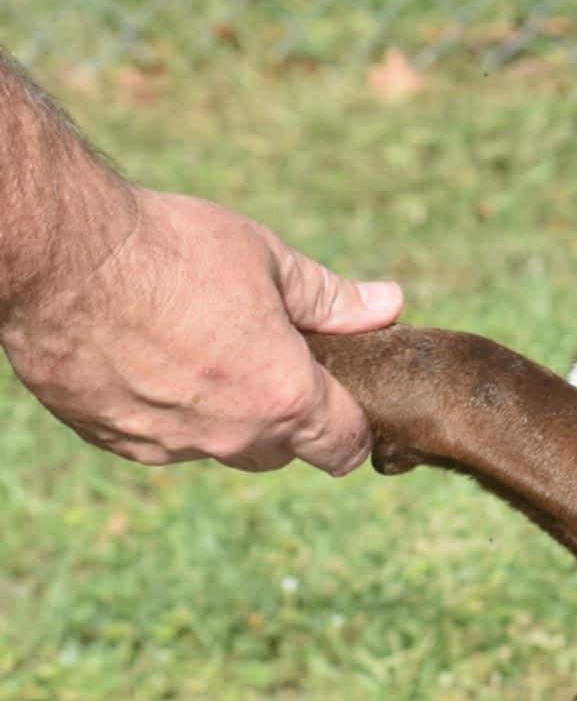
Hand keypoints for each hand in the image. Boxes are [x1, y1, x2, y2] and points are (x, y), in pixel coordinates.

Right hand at [1, 189, 402, 472]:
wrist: (63, 259)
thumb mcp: (267, 261)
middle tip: (265, 354)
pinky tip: (147, 355)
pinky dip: (164, 410)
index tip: (344, 403)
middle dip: (284, 414)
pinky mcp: (114, 440)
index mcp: (283, 397)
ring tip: (197, 342)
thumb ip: (331, 298)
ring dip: (220, 411)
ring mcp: (169, 445)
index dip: (353, 427)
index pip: (343, 447)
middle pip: (279, 450)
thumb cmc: (172, 250)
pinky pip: (158, 438)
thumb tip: (389, 305)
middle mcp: (230, 435)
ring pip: (216, 444)